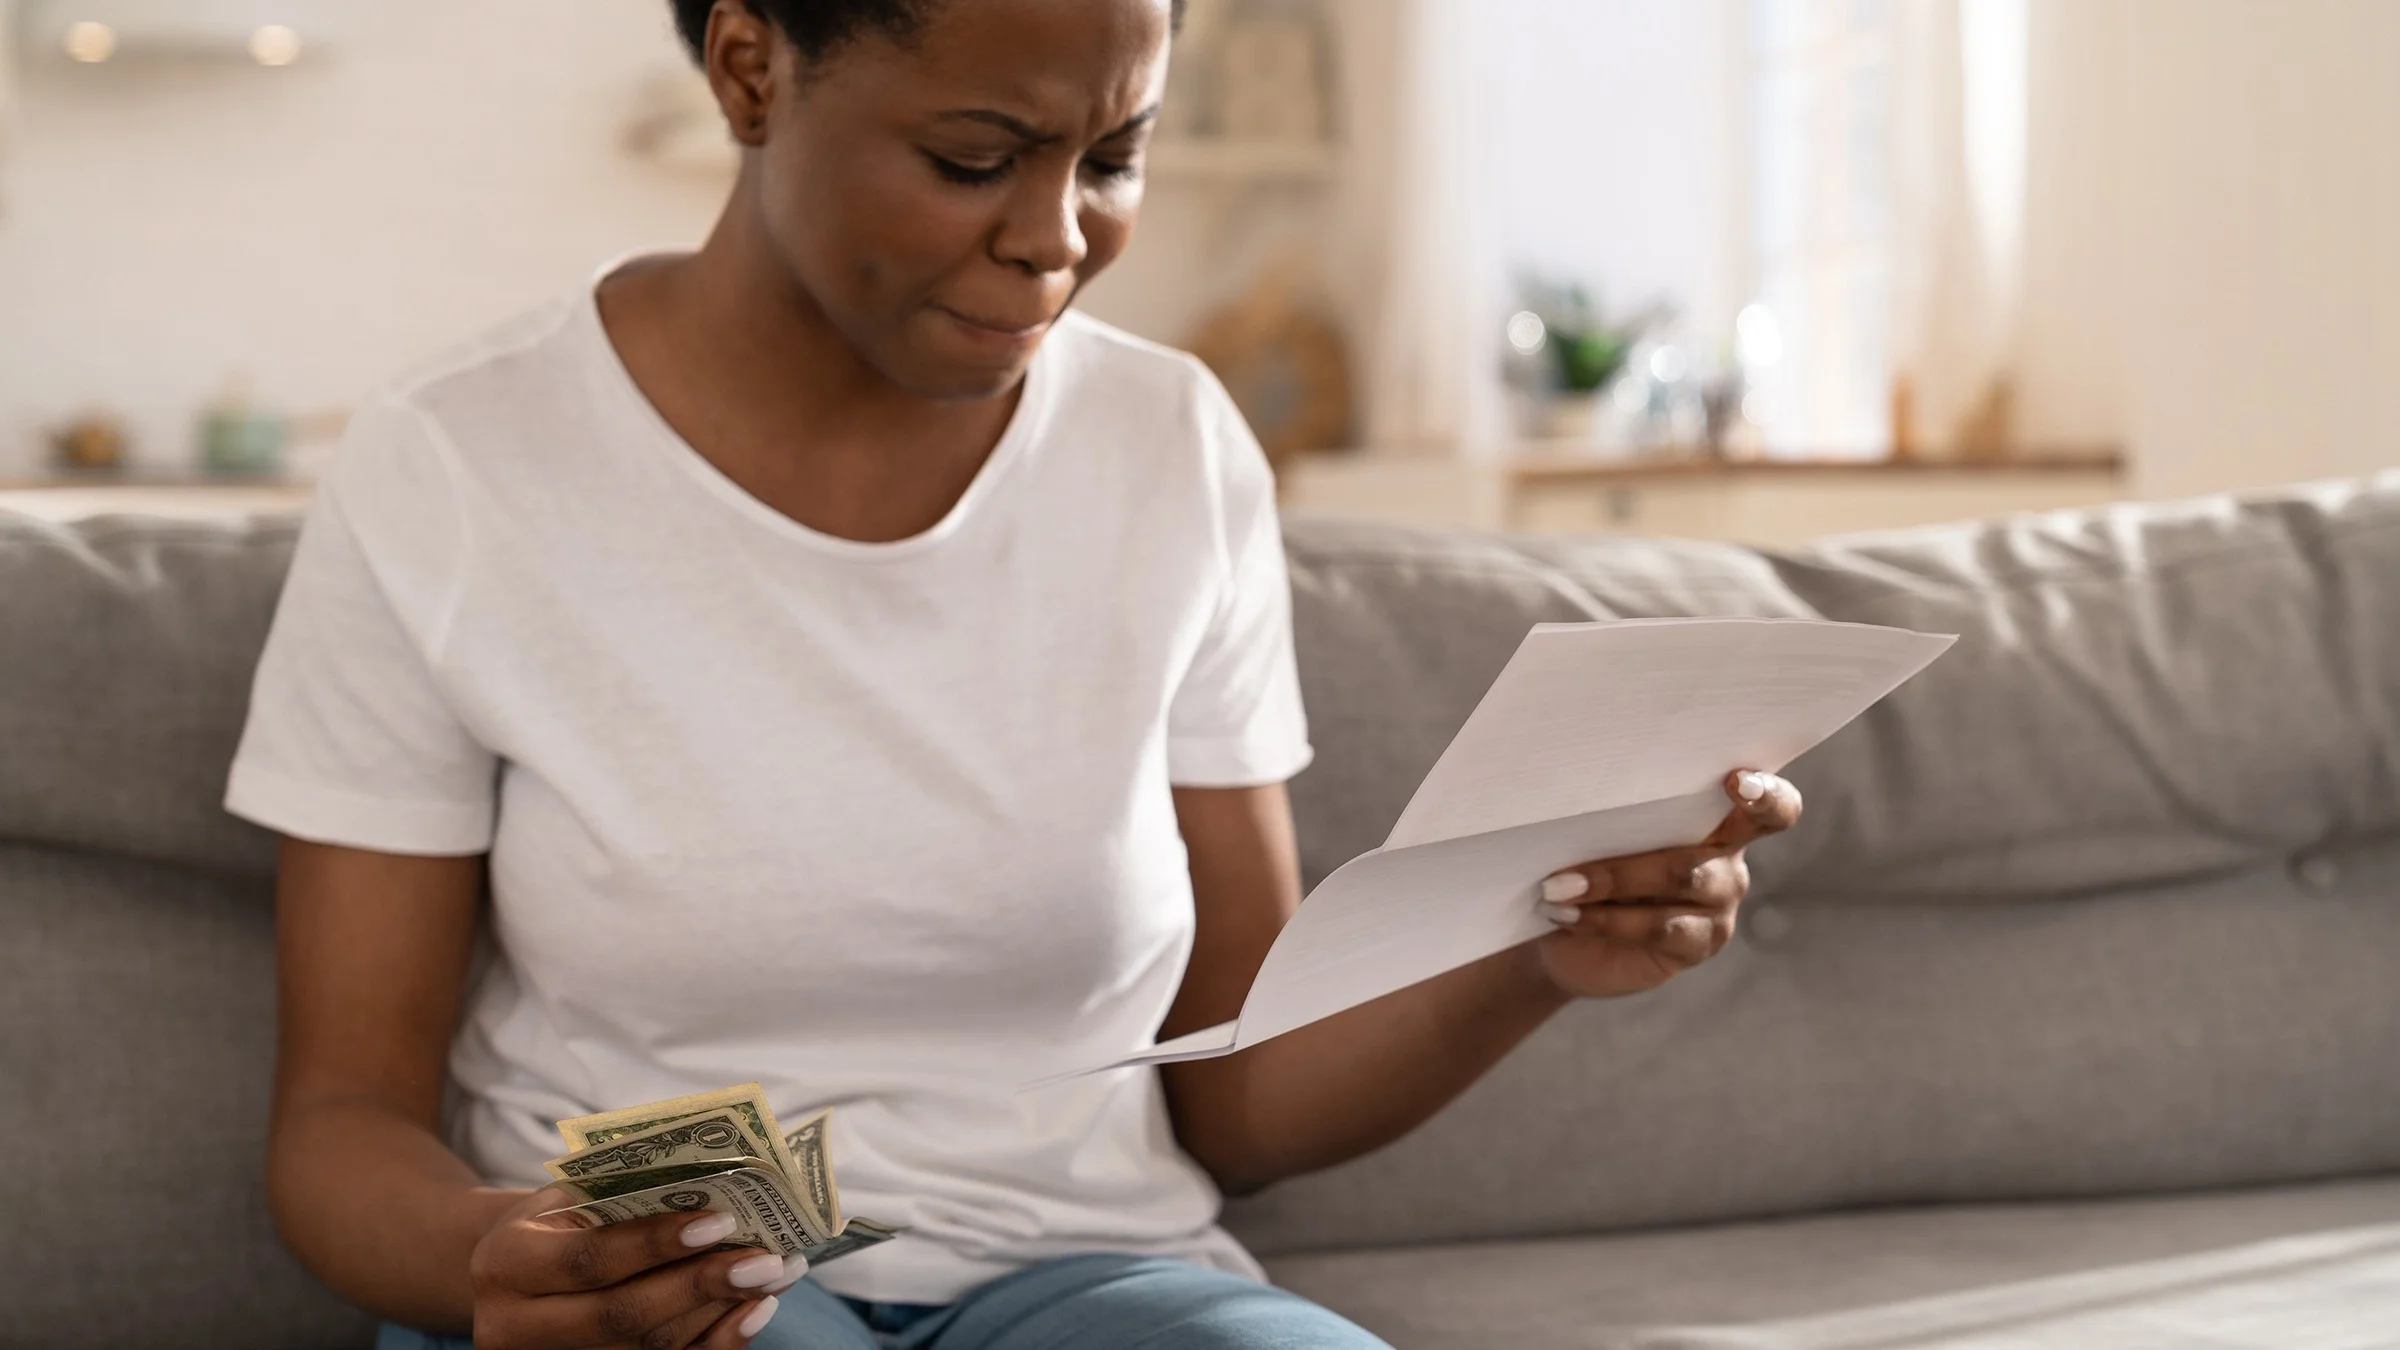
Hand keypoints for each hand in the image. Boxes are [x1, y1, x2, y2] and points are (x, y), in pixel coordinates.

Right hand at [467, 1187, 805, 1349]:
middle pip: (620, 1317)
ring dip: (721, 1312)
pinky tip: (754, 1310)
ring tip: (773, 1274)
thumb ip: (626, 1195)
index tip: (720, 1222)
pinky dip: (716, 1341)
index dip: (655, 1244)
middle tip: (764, 1259)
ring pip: (646, 1349)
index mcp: (506, 1263)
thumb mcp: (572, 1197)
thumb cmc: (560, 1221)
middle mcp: (515, 1326)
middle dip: (700, 1286)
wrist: (516, 1273)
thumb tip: (721, 1186)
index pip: (589, 1259)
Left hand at [1530, 770, 1801, 999]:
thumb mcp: (1599, 829)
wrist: (1563, 928)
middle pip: (1708, 853)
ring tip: (1556, 887)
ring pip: (1682, 880)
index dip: (1767, 794)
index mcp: (1718, 819)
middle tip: (1581, 845)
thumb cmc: (1583, 860)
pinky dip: (1606, 919)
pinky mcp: (1698, 945)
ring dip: (1612, 881)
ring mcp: (1719, 906)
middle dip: (1637, 852)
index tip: (1736, 780)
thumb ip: (1614, 810)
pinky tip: (1566, 914)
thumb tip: (1580, 787)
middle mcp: (1728, 861)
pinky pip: (1661, 928)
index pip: (1772, 806)